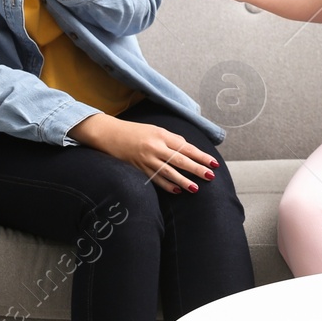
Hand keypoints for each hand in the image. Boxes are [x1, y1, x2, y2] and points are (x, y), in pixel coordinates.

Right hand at [74, 114, 219, 194]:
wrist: (108, 134)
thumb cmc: (135, 131)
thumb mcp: (155, 130)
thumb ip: (172, 140)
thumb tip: (188, 150)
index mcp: (161, 135)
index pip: (185, 147)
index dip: (200, 156)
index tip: (213, 162)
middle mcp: (155, 148)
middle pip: (180, 160)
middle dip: (196, 169)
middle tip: (210, 175)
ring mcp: (146, 160)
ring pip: (169, 172)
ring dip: (184, 181)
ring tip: (196, 188)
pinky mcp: (138, 169)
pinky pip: (155, 179)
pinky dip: (167, 186)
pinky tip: (177, 190)